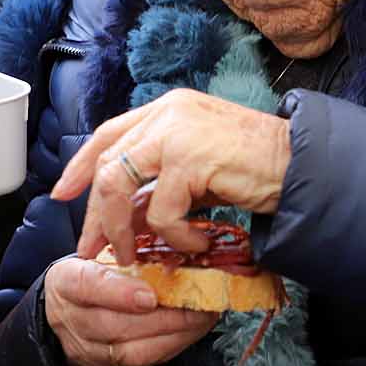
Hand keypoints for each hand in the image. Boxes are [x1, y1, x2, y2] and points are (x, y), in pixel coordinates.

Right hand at [44, 255, 216, 365]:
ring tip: (202, 315)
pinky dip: (174, 344)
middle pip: (113, 324)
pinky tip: (193, 329)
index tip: (149, 296)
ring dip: (174, 332)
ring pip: (130, 349)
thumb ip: (127, 251)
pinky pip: (144, 361)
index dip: (119, 293)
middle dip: (161, 317)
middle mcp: (71, 318)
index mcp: (66, 281)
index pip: (86, 286)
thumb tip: (176, 243)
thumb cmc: (95, 278)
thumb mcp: (98, 257)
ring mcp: (88, 348)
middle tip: (196, 302)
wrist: (74, 318)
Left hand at [50, 89, 291, 265]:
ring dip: (123, 230)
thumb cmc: (259, 167)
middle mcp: (167, 113)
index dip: (81, 165)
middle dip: (95, 214)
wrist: (302, 165)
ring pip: (119, 187)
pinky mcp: (189, 159)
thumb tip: (125, 215)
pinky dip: (174, 236)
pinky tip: (197, 242)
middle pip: (107, 164)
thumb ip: (163, 177)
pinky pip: (161, 211)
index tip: (63, 193)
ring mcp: (176, 133)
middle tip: (93, 249)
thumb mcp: (201, 166)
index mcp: (169, 108)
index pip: (109, 133)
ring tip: (139, 257)